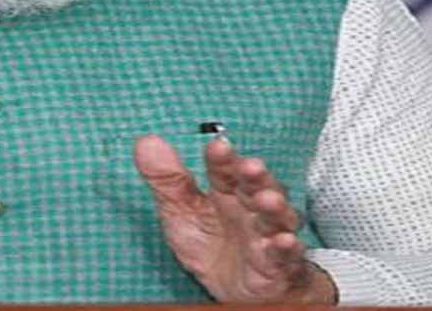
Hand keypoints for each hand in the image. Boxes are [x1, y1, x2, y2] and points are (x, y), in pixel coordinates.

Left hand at [133, 134, 336, 303]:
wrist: (235, 289)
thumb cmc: (210, 242)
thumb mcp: (179, 211)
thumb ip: (166, 179)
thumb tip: (146, 141)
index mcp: (227, 191)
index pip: (224, 170)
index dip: (222, 159)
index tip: (217, 147)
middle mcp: (251, 207)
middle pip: (256, 187)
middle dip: (255, 177)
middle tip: (250, 167)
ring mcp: (268, 234)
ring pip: (275, 217)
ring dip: (274, 207)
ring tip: (268, 199)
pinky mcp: (279, 264)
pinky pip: (285, 255)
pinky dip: (286, 248)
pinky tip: (285, 241)